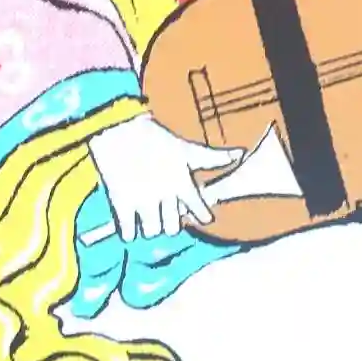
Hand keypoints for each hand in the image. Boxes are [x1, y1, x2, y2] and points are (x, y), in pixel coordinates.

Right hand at [88, 113, 242, 240]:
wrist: (121, 128)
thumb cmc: (157, 138)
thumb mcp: (187, 149)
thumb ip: (214, 158)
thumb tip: (240, 154)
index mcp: (183, 183)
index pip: (199, 211)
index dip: (200, 215)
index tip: (199, 215)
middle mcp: (166, 195)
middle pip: (172, 228)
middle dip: (169, 224)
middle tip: (164, 215)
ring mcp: (143, 201)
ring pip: (152, 231)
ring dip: (150, 227)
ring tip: (147, 218)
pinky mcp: (121, 203)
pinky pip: (128, 232)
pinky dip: (129, 231)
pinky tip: (129, 223)